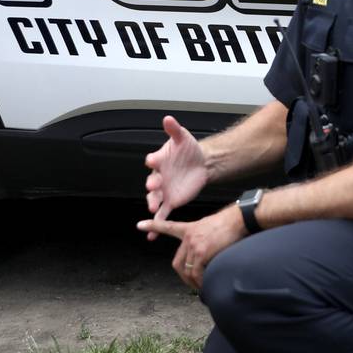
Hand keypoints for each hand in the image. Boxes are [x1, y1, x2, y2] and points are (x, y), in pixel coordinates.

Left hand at [136, 208, 245, 289]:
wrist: (239, 219)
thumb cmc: (230, 224)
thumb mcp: (209, 228)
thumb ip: (202, 240)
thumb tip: (204, 258)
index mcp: (189, 229)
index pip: (167, 227)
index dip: (153, 225)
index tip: (139, 225)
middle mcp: (188, 237)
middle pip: (177, 263)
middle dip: (183, 277)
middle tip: (192, 285)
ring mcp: (194, 244)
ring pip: (187, 270)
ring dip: (193, 283)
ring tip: (202, 288)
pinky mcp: (202, 252)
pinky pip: (196, 273)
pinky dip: (201, 282)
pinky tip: (206, 285)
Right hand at [142, 115, 207, 239]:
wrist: (201, 164)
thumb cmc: (189, 150)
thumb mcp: (183, 138)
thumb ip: (174, 130)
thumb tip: (168, 118)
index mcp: (159, 160)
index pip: (153, 160)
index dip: (153, 160)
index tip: (152, 160)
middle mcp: (158, 176)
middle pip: (152, 181)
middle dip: (152, 184)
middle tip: (153, 185)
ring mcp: (164, 190)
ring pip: (154, 198)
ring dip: (152, 203)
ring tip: (152, 208)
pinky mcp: (171, 201)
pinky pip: (163, 213)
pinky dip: (157, 223)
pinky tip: (151, 234)